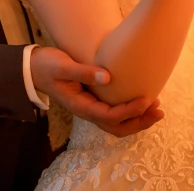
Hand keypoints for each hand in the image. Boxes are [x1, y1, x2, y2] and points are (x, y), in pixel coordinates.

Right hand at [30, 46, 163, 136]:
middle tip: (159, 110)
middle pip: (117, 127)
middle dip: (140, 121)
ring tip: (155, 107)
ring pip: (117, 123)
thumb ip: (84, 72)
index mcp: (81, 106)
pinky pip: (114, 113)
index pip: (110, 116)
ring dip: (137, 119)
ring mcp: (90, 107)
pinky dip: (129, 112)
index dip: (130, 110)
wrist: (34, 69)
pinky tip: (140, 100)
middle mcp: (87, 111)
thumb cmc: (47, 66)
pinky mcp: (93, 100)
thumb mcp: (62, 66)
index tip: (147, 99)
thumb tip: (108, 77)